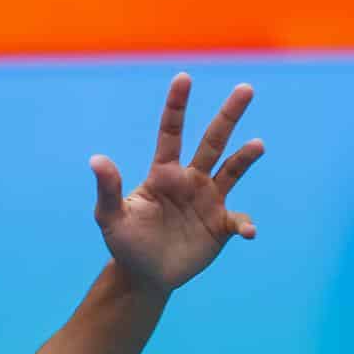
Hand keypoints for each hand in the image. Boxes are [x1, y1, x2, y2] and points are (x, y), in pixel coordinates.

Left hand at [91, 74, 263, 294]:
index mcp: (163, 173)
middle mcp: (190, 180)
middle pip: (213, 140)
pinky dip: (245, 224)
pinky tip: (247, 231)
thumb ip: (108, 189)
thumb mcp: (110, 218)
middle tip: (245, 88)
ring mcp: (209, 201)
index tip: (183, 78)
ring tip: (257, 145)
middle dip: (228, 114)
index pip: (171, 132)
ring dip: (245, 157)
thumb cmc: (125, 243)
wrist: (144, 276)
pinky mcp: (221, 226)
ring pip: (232, 170)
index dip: (177, 106)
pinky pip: (239, 220)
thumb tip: (96, 159)